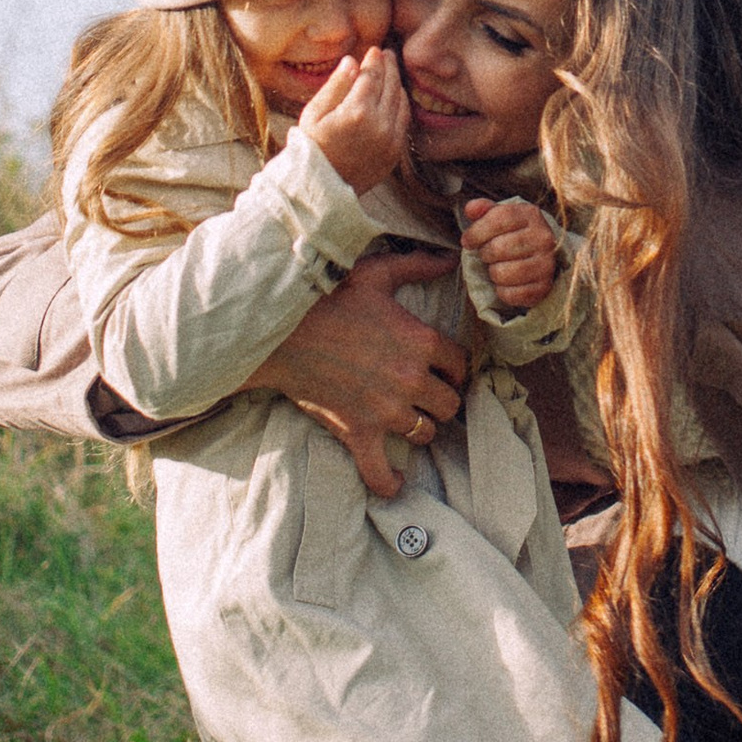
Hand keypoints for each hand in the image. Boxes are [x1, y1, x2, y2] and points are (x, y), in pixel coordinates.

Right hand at [250, 250, 463, 497]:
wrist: (280, 332)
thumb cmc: (328, 299)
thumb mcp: (375, 273)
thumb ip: (418, 265)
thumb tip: (450, 258)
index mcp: (421, 341)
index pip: (461, 365)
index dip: (453, 368)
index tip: (442, 369)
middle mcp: (411, 379)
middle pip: (450, 403)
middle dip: (441, 399)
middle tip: (426, 395)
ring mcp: (385, 410)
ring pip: (425, 433)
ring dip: (420, 427)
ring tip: (408, 420)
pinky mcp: (358, 431)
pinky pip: (380, 471)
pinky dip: (389, 481)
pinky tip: (396, 482)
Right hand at [300, 43, 408, 191]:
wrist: (320, 187)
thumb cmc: (311, 147)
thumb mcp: (315, 113)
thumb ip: (336, 85)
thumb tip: (352, 61)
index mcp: (357, 112)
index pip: (371, 76)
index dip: (373, 61)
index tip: (374, 50)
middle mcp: (379, 125)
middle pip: (390, 86)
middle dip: (388, 67)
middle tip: (386, 54)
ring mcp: (390, 140)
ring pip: (400, 102)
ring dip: (396, 84)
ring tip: (391, 71)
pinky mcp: (395, 152)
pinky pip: (403, 121)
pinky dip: (400, 104)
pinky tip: (394, 96)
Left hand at [464, 194, 558, 314]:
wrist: (542, 255)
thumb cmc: (513, 233)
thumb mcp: (501, 216)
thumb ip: (483, 210)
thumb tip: (471, 208)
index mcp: (530, 215)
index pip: (498, 219)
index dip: (476, 232)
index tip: (467, 241)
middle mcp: (542, 237)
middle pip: (497, 249)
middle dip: (484, 254)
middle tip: (487, 255)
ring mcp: (546, 263)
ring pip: (501, 274)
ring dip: (493, 273)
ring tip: (499, 267)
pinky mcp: (544, 286)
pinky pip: (511, 294)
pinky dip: (502, 291)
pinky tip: (507, 282)